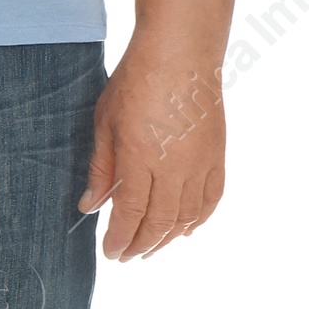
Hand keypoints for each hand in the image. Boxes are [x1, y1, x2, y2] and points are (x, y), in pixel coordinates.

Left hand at [78, 37, 226, 259]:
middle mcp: (174, 167)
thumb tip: (90, 206)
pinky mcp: (217, 156)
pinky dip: (198, 220)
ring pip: (186, 217)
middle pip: (159, 223)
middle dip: (141, 245)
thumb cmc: (136, 81)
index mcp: (140, 159)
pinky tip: (184, 229)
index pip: (130, 215)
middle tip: (126, 256)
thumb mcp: (106, 123)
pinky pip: (211, 200)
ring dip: (167, 238)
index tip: (110, 253)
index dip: (120, 239)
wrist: (181, 51)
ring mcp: (200, 163)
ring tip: (151, 248)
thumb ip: (102, 168)